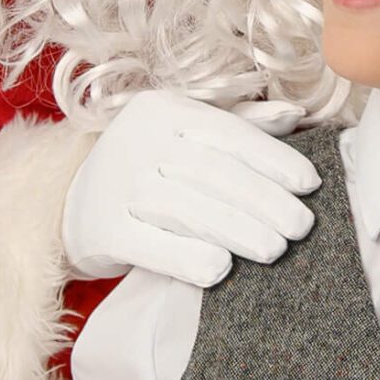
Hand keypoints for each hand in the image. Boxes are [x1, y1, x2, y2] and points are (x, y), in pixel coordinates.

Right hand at [61, 90, 318, 284]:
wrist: (69, 201)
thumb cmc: (147, 164)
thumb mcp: (185, 132)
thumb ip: (241, 123)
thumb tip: (296, 115)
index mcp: (165, 110)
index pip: (230, 133)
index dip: (274, 159)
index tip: (310, 184)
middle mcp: (138, 140)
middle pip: (214, 173)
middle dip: (265, 201)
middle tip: (302, 226)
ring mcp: (117, 185)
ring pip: (188, 209)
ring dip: (238, 231)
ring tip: (276, 250)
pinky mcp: (102, 230)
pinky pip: (152, 246)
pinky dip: (188, 258)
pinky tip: (221, 270)